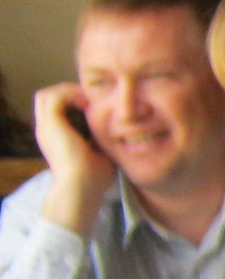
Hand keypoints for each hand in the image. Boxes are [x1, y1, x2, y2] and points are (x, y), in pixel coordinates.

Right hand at [31, 83, 113, 233]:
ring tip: (89, 101)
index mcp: (55, 135)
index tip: (96, 103)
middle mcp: (47, 129)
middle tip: (91, 99)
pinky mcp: (50, 125)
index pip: (56, 107)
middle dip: (69, 92)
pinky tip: (88, 105)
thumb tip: (123, 129)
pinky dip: (70, 95)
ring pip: (47, 95)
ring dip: (69, 92)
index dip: (73, 100)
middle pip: (47, 97)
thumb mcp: (101, 150)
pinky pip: (54, 97)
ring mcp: (45, 127)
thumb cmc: (96, 176)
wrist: (83, 187)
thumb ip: (103, 137)